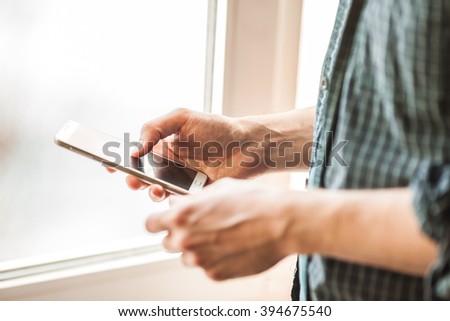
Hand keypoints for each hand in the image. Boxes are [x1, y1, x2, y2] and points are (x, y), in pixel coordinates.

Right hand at [123, 108, 265, 200]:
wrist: (247, 147)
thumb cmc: (217, 128)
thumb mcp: (182, 118)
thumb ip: (155, 127)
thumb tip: (135, 149)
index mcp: (164, 145)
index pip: (137, 154)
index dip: (121, 160)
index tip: (110, 165)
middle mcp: (170, 164)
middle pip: (143, 176)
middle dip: (134, 179)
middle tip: (133, 180)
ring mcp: (182, 180)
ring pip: (158, 191)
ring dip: (151, 192)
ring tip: (156, 189)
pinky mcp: (194, 194)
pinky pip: (177, 202)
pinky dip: (171, 202)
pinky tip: (174, 195)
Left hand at [146, 178, 295, 279]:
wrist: (281, 222)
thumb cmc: (255, 201)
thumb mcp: (220, 188)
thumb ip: (194, 199)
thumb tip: (183, 203)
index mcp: (183, 215)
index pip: (150, 224)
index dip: (158, 222)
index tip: (163, 222)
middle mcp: (186, 239)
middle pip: (167, 242)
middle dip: (179, 235)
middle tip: (200, 227)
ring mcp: (200, 260)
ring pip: (187, 257)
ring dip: (197, 249)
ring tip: (221, 237)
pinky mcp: (215, 274)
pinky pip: (207, 268)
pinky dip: (215, 260)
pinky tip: (232, 247)